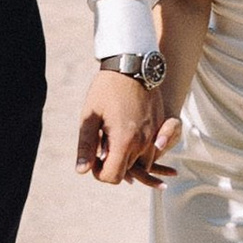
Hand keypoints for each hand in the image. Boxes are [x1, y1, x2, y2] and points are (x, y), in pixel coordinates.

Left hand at [77, 68, 164, 185]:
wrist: (131, 65)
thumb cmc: (106, 90)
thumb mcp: (90, 116)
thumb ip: (86, 146)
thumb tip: (82, 171)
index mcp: (124, 141)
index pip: (113, 177)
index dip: (99, 173)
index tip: (93, 158)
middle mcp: (143, 143)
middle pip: (128, 172)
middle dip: (113, 166)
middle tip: (101, 145)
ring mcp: (154, 136)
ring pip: (141, 164)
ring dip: (127, 159)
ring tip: (113, 138)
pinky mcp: (160, 128)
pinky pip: (151, 151)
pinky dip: (139, 150)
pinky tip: (125, 133)